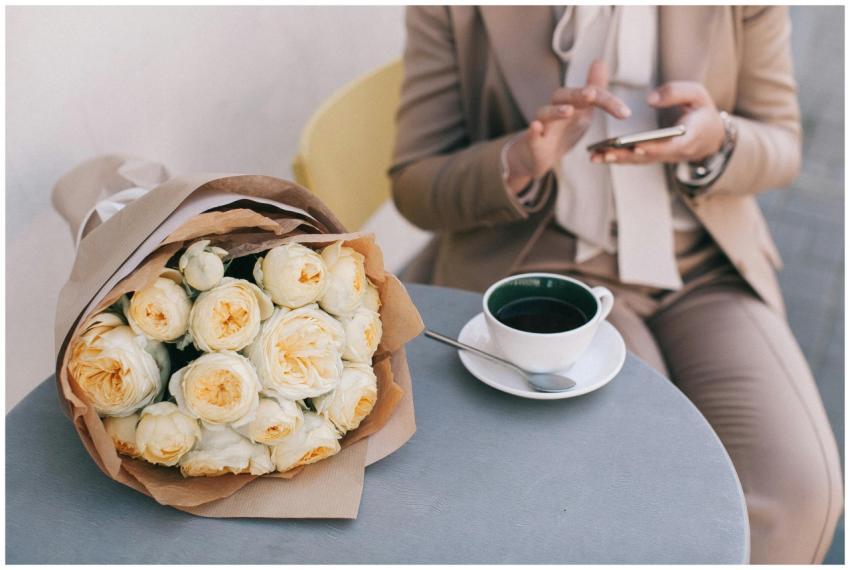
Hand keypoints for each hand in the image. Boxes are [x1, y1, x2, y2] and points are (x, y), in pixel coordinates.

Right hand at [505, 60, 630, 192]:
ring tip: (569, 111)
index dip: (608, 102)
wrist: (539, 155)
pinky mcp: (532, 142)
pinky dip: (533, 130)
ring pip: (545, 113)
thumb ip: (595, 90)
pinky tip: (536, 127)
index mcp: (571, 102)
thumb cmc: (562, 131)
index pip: (590, 95)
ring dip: (557, 111)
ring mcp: (543, 124)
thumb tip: (600, 61)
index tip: (625, 113)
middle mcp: (555, 109)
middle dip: (578, 94)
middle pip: (564, 96)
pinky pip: (531, 134)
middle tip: (591, 94)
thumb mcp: (583, 111)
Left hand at [589, 81, 724, 164]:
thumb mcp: (698, 95)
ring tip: (595, 156)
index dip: (655, 147)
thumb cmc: (702, 112)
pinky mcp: (654, 157)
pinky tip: (598, 155)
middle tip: (605, 153)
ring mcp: (663, 157)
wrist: (711, 137)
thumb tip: (650, 99)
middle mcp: (674, 151)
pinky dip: (617, 158)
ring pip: (638, 160)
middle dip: (626, 156)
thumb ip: (677, 92)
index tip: (638, 146)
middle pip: (648, 156)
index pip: (671, 145)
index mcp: (689, 136)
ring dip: (616, 160)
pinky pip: (635, 159)